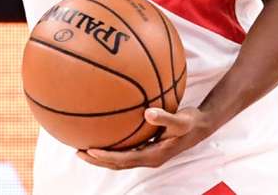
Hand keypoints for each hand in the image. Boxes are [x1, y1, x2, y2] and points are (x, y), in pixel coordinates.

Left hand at [76, 107, 212, 169]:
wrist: (199, 126)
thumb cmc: (190, 123)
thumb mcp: (181, 121)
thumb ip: (165, 118)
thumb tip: (148, 113)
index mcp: (153, 156)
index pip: (124, 160)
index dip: (106, 158)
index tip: (90, 151)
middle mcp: (148, 158)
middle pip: (117, 164)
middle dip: (97, 160)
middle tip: (78, 151)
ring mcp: (147, 154)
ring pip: (120, 159)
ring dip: (102, 156)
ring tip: (83, 146)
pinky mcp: (146, 148)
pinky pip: (125, 150)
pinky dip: (112, 146)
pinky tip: (103, 133)